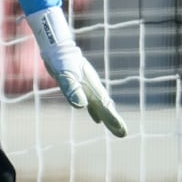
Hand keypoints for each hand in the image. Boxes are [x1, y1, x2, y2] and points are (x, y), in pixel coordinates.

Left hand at [26, 7, 127, 137]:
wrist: (58, 47)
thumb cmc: (61, 60)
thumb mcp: (65, 76)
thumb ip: (72, 90)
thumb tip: (81, 106)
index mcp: (92, 87)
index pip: (104, 106)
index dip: (112, 119)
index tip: (122, 132)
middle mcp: (93, 88)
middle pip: (106, 107)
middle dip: (114, 121)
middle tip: (123, 134)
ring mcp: (88, 87)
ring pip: (101, 105)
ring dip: (107, 117)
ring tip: (116, 129)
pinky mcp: (81, 86)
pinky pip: (92, 102)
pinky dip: (96, 111)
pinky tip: (96, 119)